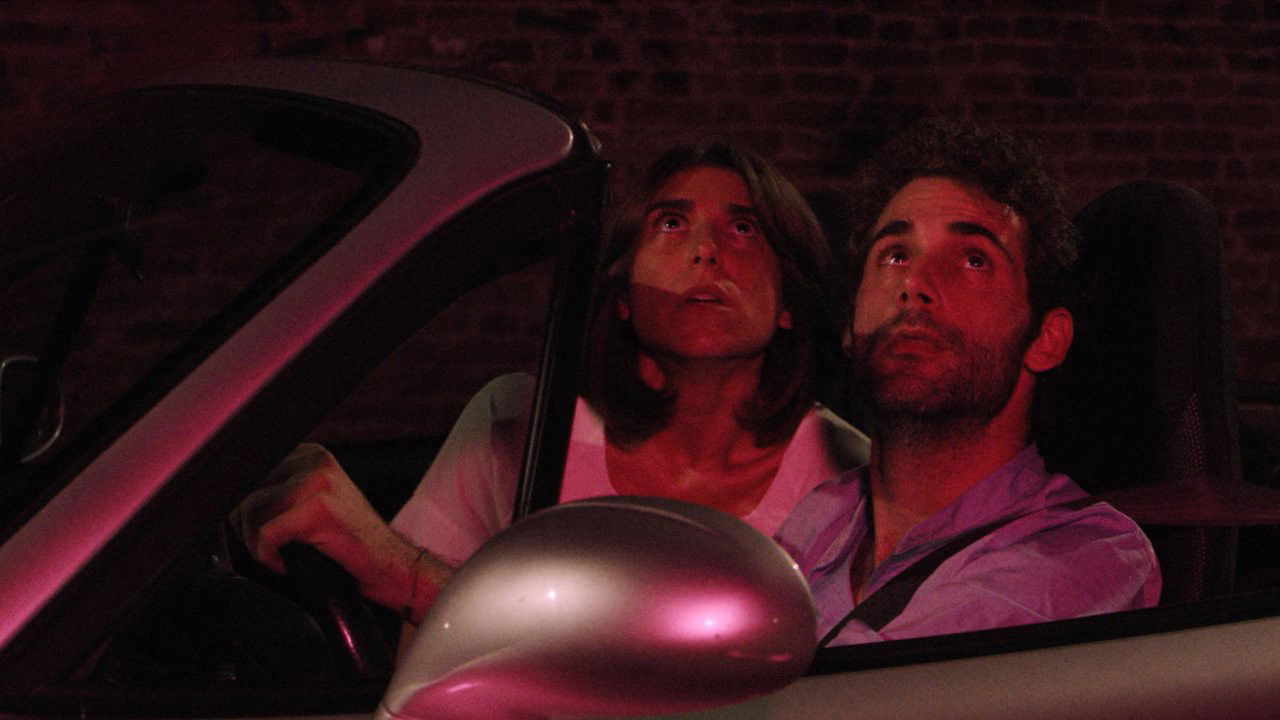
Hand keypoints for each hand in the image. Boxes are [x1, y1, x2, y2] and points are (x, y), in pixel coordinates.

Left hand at [230, 443, 448, 615]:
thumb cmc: (350, 545)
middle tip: (267, 551)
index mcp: (310, 454)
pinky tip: (287, 565)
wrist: (393, 567)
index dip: (240, 506)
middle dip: (245, 527)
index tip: (250, 531)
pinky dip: (268, 557)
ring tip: (282, 557)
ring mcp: (318, 482)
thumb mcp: (313, 504)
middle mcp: (315, 460)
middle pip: (245, 491)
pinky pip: (265, 534)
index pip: (248, 471)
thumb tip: (225, 505)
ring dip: (256, 545)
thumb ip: (277, 493)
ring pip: (251, 512)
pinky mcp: (319, 509)